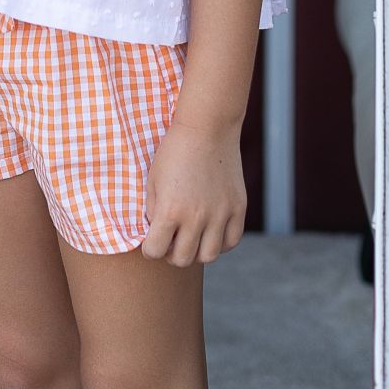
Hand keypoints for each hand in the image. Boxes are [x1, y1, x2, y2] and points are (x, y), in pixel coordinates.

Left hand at [141, 119, 246, 265]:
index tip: (151, 240)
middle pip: (182, 259)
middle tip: (171, 240)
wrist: (207, 128)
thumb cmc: (174, 151)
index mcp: (170, 209)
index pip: (154, 251)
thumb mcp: (153, 180)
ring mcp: (220, 214)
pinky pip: (231, 242)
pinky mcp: (238, 208)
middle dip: (171, 254)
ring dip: (196, 252)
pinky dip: (220, 243)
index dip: (149, 248)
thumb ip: (153, 212)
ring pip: (208, 256)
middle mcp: (197, 217)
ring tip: (192, 237)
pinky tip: (211, 231)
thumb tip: (157, 235)